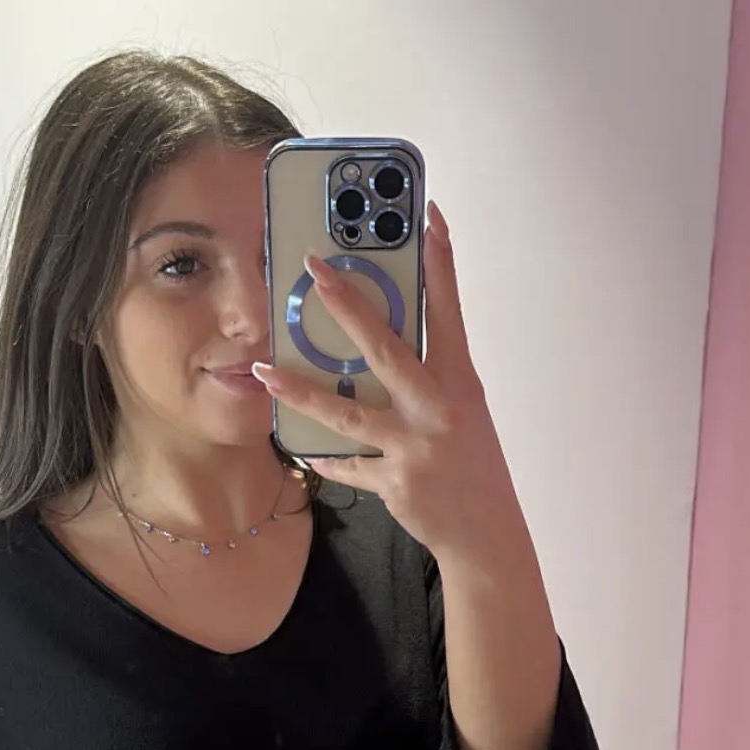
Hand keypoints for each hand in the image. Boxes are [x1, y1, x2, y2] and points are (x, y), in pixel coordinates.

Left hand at [253, 201, 527, 564]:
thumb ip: (428, 379)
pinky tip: (302, 448)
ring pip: (347, 412)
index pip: (449, 311)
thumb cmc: (473, 465)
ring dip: (300, 391)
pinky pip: (347, 464)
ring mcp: (414, 447)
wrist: (486, 534)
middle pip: (386, 349)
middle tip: (315, 269)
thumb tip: (379, 346)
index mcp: (460, 383)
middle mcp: (438, 409)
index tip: (428, 215)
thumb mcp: (463, 412)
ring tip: (263, 371)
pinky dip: (325, 457)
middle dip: (348, 305)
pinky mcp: (394, 482)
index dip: (441, 262)